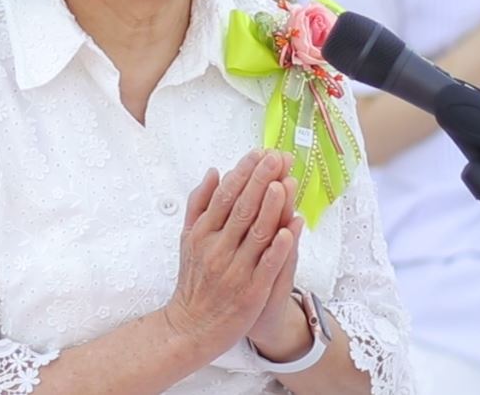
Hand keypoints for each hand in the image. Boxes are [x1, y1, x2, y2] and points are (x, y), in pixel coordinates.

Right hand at [162, 150, 299, 359]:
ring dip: (272, 206)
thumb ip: (199, 204)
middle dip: (261, 180)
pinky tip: (291, 228)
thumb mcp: (188, 238)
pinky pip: (267, 265)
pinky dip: (279, 246)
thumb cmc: (193, 279)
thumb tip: (214, 172)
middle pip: (242, 208)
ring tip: (285, 182)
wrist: (192, 327)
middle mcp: (217, 249)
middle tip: (276, 157)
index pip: (224, 196)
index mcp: (202, 233)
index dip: (243, 173)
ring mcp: (234, 270)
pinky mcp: (250, 292)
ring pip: (257, 233)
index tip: (258, 153)